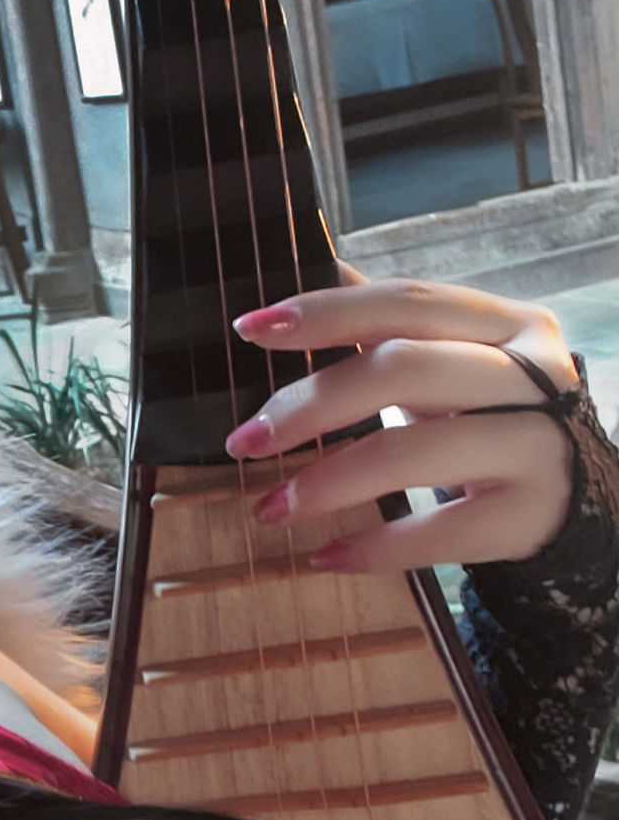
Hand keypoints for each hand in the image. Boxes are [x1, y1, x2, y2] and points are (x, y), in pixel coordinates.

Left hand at [223, 269, 578, 574]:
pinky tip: (323, 555)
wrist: (575, 499)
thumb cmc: (491, 418)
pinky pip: (439, 531)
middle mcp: (533, 374)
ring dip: (327, 481)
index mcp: (507, 323)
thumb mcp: (451, 360)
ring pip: (414, 451)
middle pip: (404, 369)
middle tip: (245, 441)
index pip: (407, 302)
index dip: (326, 311)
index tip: (249, 329)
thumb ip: (390, 320)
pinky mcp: (532, 514)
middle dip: (312, 404)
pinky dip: (373, 546)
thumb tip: (317, 263)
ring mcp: (539, 444)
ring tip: (269, 507)